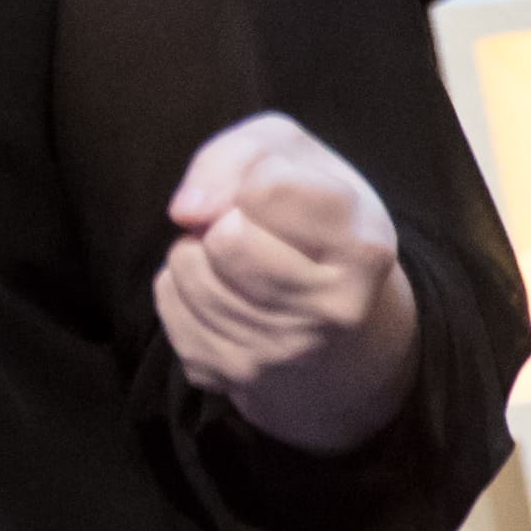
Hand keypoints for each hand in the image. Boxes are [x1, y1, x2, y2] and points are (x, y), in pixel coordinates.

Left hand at [159, 108, 421, 453]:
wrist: (330, 329)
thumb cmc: (308, 220)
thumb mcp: (295, 159)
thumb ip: (239, 156)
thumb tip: (186, 211)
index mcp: (363, 249)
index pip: (268, 187)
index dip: (257, 177)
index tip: (275, 196)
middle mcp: (330, 311)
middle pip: (225, 237)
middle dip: (224, 218)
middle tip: (251, 231)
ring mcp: (277, 352)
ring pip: (187, 265)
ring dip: (198, 249)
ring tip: (237, 261)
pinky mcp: (227, 373)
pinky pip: (167, 299)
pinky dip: (182, 284)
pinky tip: (223, 293)